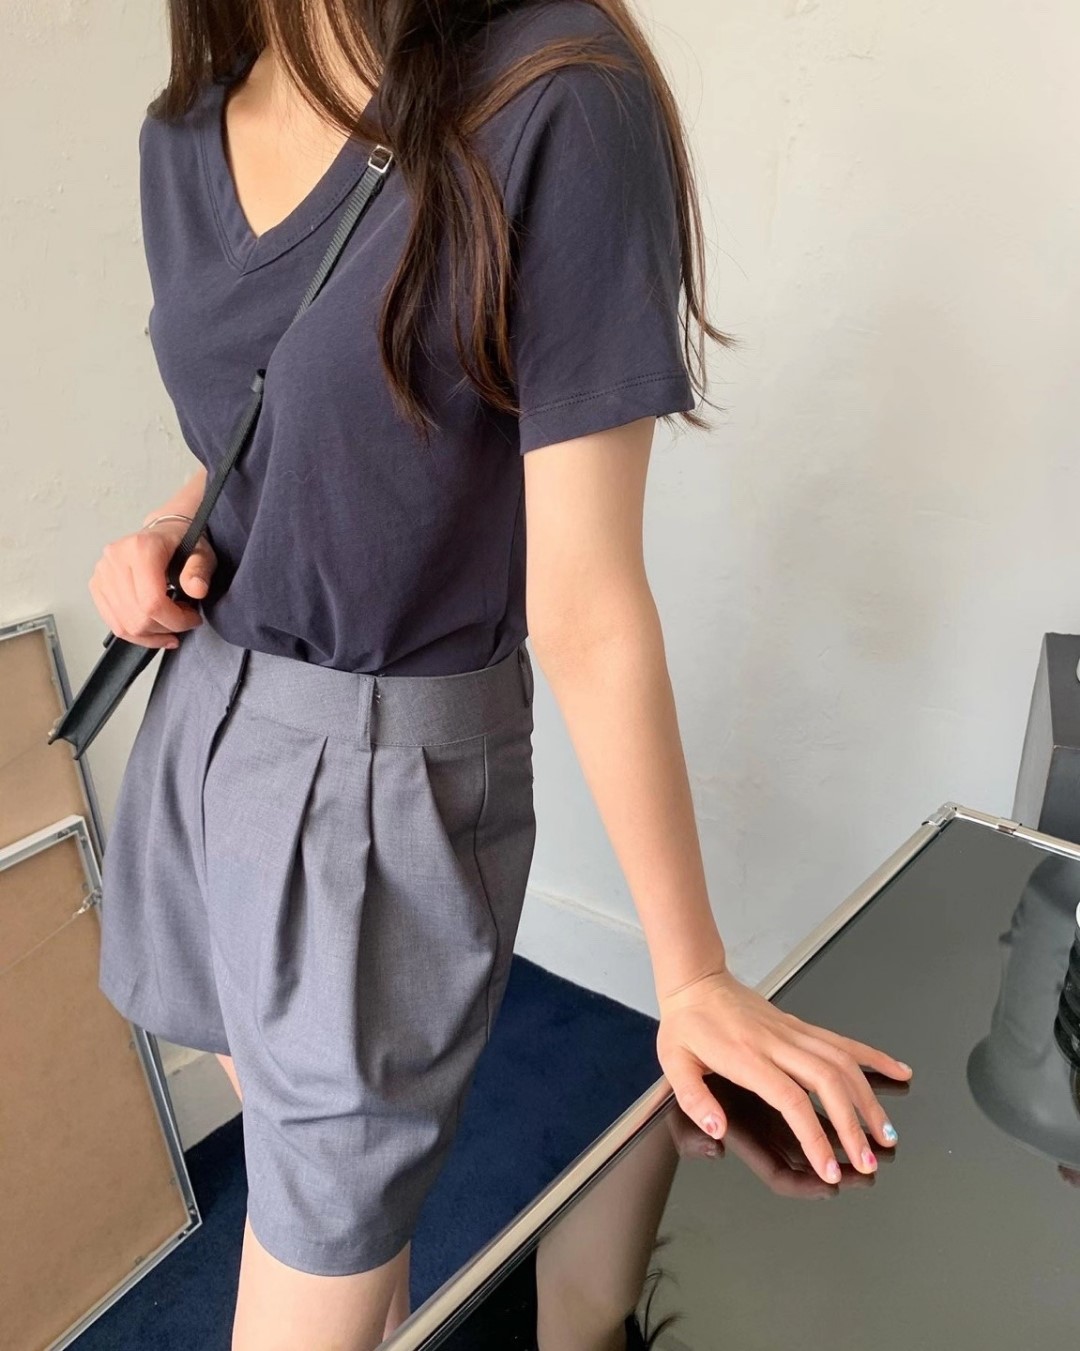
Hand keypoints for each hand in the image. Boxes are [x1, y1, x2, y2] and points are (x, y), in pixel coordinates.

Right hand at [88, 519, 216, 647]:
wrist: (164, 533)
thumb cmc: (182, 543)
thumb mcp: (201, 553)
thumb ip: (199, 571)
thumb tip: (197, 589)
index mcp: (140, 549)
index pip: (152, 602)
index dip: (175, 620)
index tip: (193, 619)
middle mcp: (115, 559)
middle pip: (137, 617)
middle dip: (166, 628)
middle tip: (184, 621)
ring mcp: (102, 573)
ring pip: (124, 625)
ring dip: (152, 635)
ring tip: (170, 625)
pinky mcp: (97, 585)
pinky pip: (113, 623)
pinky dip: (136, 634)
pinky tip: (154, 631)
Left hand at [656, 966, 912, 1184]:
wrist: (697, 981)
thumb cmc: (686, 1024)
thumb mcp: (674, 1064)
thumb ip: (694, 1099)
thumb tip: (716, 1131)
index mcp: (747, 1057)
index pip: (790, 1099)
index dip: (814, 1135)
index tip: (829, 1168)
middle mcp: (777, 1043)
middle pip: (827, 1082)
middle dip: (853, 1125)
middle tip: (869, 1161)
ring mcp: (793, 1032)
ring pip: (842, 1062)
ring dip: (869, 1098)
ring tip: (888, 1133)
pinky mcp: (801, 1026)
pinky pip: (842, 1041)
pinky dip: (872, 1057)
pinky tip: (897, 1070)